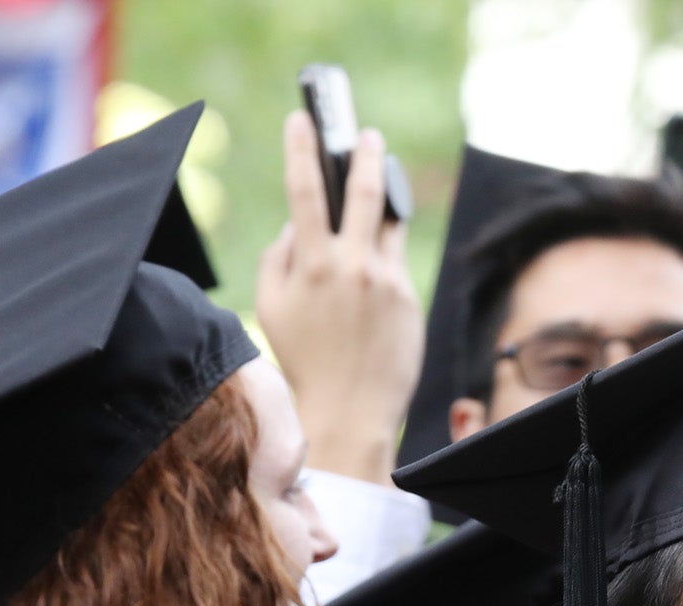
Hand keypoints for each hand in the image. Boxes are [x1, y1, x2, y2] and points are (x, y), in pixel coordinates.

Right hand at [257, 111, 423, 485]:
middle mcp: (353, 265)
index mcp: (313, 264)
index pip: (304, 191)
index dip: (302, 149)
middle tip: (368, 136)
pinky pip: (394, 259)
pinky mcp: (409, 297)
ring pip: (387, 223)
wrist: (350, 409)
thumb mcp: (272, 305)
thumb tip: (298, 224)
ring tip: (378, 180)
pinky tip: (376, 250)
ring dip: (383, 198)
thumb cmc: (303, 359)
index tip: (302, 119)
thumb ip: (280, 256)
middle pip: (363, 192)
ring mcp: (386, 280)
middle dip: (365, 156)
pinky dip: (383, 249)